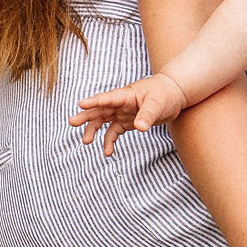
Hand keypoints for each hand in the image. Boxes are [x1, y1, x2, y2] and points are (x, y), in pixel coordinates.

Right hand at [68, 75, 186, 155]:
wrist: (174, 95)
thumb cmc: (165, 94)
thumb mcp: (158, 104)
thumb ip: (147, 115)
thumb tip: (139, 128)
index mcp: (126, 95)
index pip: (108, 98)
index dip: (95, 101)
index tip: (81, 104)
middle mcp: (121, 103)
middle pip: (100, 109)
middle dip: (86, 116)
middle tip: (72, 122)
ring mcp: (122, 112)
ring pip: (103, 121)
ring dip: (94, 130)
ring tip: (86, 142)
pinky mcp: (127, 122)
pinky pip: (114, 132)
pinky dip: (110, 141)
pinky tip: (108, 152)